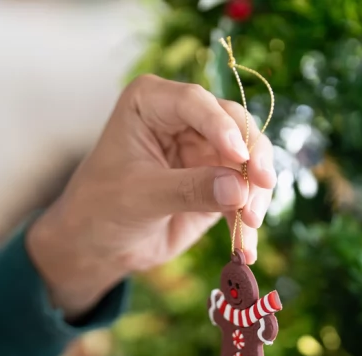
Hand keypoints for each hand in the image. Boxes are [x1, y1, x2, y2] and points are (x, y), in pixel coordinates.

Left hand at [26, 74, 275, 318]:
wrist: (98, 245)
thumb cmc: (101, 208)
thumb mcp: (140, 196)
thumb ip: (189, 189)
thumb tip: (240, 188)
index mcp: (152, 102)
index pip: (195, 103)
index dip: (221, 127)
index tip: (240, 157)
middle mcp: (185, 118)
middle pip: (235, 124)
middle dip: (253, 157)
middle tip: (263, 186)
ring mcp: (205, 149)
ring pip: (249, 159)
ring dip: (256, 192)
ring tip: (250, 224)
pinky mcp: (219, 182)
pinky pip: (246, 193)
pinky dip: (249, 218)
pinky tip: (245, 248)